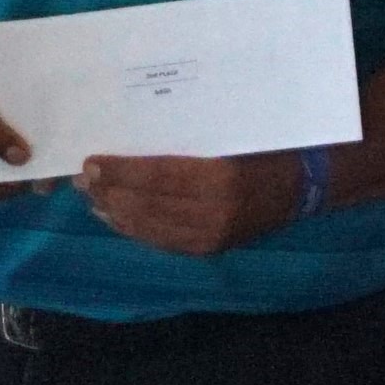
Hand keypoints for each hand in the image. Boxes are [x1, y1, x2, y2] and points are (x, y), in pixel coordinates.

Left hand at [73, 152, 296, 258]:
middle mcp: (214, 213)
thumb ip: (187, 139)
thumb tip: (132, 134)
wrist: (303, 185)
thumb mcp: (230, 134)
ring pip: (147, 226)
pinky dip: (132, 228)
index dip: (120, 172)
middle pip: (146, 204)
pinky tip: (113, 216)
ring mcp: (210, 236)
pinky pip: (160, 240)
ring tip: (91, 196)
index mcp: (220, 178)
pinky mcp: (207, 250)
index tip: (91, 162)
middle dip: (108, 192)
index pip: (156, 176)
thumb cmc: (265, 148)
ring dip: (113, 211)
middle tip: (81, 179)